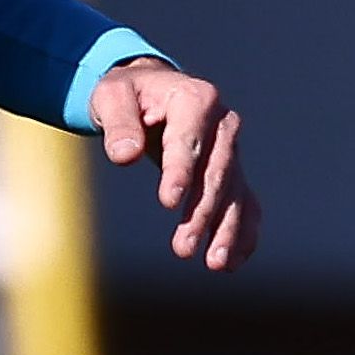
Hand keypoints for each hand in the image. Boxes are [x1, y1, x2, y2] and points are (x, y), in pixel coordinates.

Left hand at [88, 58, 251, 271]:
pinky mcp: (232, 171)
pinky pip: (244, 203)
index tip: (168, 203)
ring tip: (215, 263)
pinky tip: (231, 262)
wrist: (151, 91)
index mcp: (195, 98)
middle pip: (217, 172)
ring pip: (235, 193)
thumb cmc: (127, 95)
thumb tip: (124, 156)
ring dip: (226, 229)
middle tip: (182, 247)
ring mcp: (231, 149)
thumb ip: (118, 123)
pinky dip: (242, 232)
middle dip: (202, 212)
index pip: (189, 141)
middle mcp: (222, 123)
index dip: (180, 172)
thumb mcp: (111, 97)